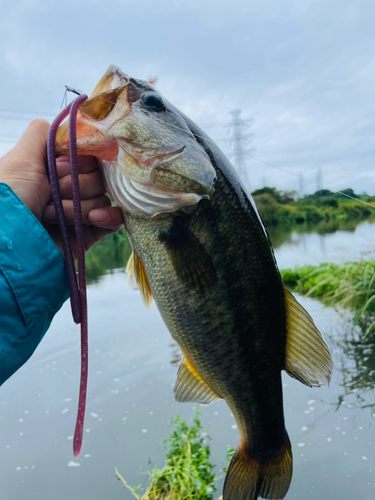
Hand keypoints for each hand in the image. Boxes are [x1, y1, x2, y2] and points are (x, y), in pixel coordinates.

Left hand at [0, 119, 123, 254]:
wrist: (11, 244)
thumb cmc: (11, 197)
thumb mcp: (21, 157)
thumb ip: (44, 133)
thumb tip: (73, 121)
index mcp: (55, 168)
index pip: (87, 153)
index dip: (78, 159)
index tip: (60, 166)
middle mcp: (69, 187)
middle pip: (98, 174)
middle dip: (76, 183)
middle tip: (53, 192)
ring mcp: (81, 210)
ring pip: (104, 196)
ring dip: (79, 205)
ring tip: (55, 216)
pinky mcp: (91, 232)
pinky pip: (115, 219)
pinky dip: (108, 216)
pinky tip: (92, 218)